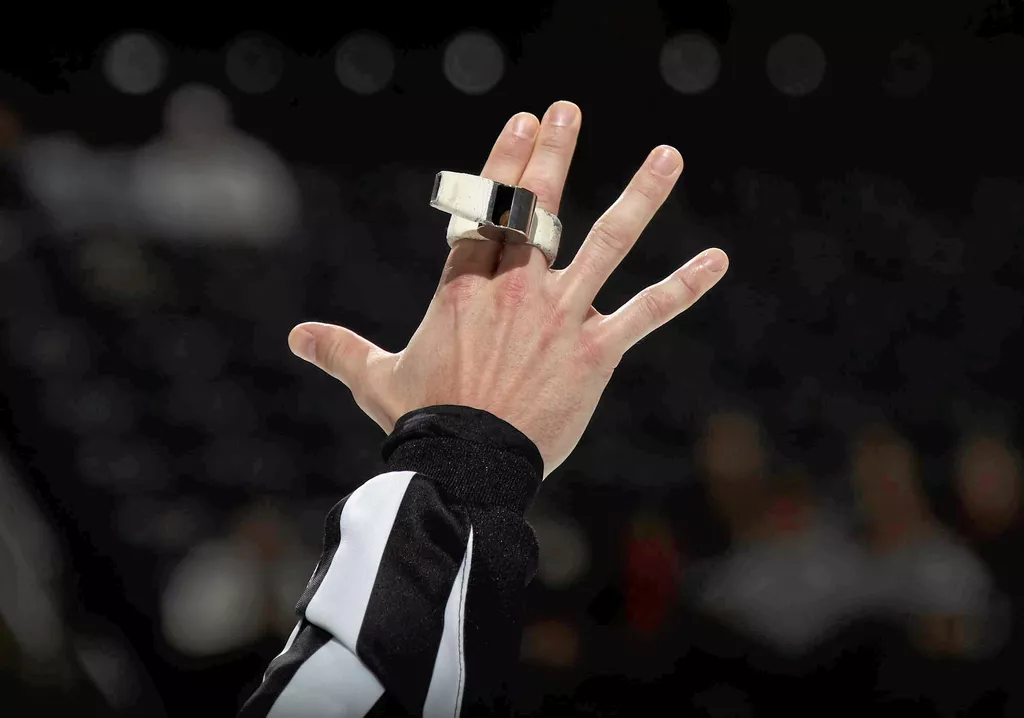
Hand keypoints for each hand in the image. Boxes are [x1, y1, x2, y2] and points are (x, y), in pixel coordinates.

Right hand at [290, 101, 728, 478]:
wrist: (465, 467)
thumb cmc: (421, 423)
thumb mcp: (375, 379)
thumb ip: (340, 349)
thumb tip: (294, 338)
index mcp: (464, 287)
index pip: (485, 208)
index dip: (503, 162)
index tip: (521, 122)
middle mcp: (516, 287)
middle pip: (539, 206)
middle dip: (553, 154)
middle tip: (568, 110)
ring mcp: (560, 314)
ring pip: (606, 242)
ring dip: (640, 195)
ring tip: (668, 155)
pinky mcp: (597, 350)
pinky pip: (647, 312)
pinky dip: (684, 286)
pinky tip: (719, 259)